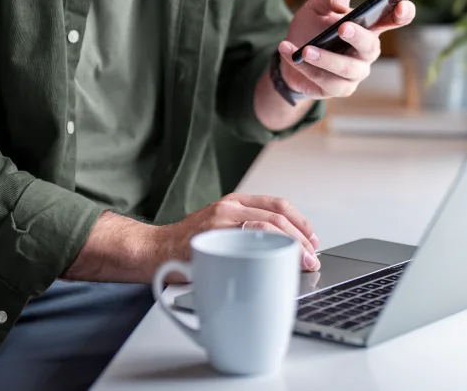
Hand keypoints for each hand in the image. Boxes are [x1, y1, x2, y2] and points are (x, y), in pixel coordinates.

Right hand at [158, 193, 321, 271]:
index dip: (301, 221)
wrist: (154, 251)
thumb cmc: (189, 245)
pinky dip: (266, 252)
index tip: (313, 239)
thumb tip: (284, 249)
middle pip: (277, 217)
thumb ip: (245, 231)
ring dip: (290, 246)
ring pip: (266, 227)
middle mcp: (229, 207)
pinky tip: (276, 264)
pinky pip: (246, 241)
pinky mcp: (211, 238)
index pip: (278, 204)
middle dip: (300, 238)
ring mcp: (220, 221)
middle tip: (311, 257)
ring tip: (301, 263)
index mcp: (235, 202)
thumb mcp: (221, 228)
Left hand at [277, 0, 414, 98]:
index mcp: (369, 27)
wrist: (290, 54)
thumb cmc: (311, 26)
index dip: (403, 14)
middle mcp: (367, 51)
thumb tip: (341, 4)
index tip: (402, 6)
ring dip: (325, 59)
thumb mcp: (317, 4)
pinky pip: (325, 81)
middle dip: (358, 37)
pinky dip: (305, 68)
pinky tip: (289, 53)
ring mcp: (355, 73)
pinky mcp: (339, 89)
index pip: (394, 19)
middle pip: (371, 47)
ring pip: (346, 69)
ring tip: (305, 49)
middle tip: (343, 27)